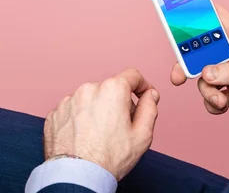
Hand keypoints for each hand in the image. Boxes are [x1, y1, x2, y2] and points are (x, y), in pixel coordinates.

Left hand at [44, 69, 159, 180]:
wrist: (76, 177)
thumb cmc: (109, 158)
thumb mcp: (143, 134)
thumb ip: (150, 107)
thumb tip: (150, 95)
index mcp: (113, 89)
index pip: (133, 76)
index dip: (142, 86)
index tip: (144, 95)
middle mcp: (89, 89)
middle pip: (111, 89)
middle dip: (118, 102)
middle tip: (121, 126)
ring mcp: (68, 102)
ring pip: (90, 99)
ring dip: (98, 109)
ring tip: (100, 134)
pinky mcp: (54, 115)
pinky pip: (73, 110)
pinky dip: (80, 119)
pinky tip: (84, 137)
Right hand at [171, 5, 228, 115]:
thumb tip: (207, 74)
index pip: (214, 17)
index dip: (195, 12)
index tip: (175, 15)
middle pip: (198, 51)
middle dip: (185, 62)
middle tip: (179, 76)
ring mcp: (228, 73)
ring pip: (202, 79)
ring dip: (206, 90)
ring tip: (220, 99)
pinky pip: (210, 98)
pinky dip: (212, 104)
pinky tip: (223, 106)